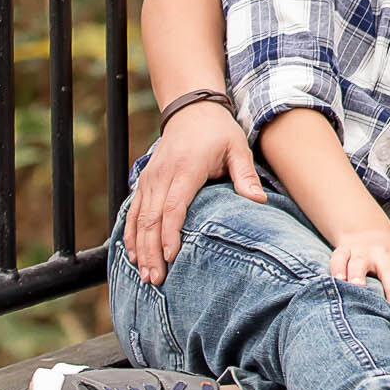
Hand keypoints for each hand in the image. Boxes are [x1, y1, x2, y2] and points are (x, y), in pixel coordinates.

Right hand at [125, 100, 266, 284]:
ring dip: (139, 248)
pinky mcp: (144, 181)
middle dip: (152, 251)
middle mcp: (163, 174)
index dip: (171, 233)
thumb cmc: (218, 132)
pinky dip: (131, 234)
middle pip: (152, 218)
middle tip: (156, 279)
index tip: (172, 257)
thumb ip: (246, 175)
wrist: (191, 109)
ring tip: (144, 275)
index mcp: (186, 168)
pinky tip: (133, 254)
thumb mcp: (237, 147)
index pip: (174, 206)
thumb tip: (259, 201)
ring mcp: (150, 178)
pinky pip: (133, 211)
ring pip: (138, 218)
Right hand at [330, 227, 389, 337]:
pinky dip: (338, 268)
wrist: (367, 232)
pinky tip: (337, 280)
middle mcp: (385, 256)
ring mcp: (363, 252)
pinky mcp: (344, 250)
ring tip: (358, 288)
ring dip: (360, 276)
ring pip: (361, 263)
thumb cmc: (388, 265)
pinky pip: (339, 257)